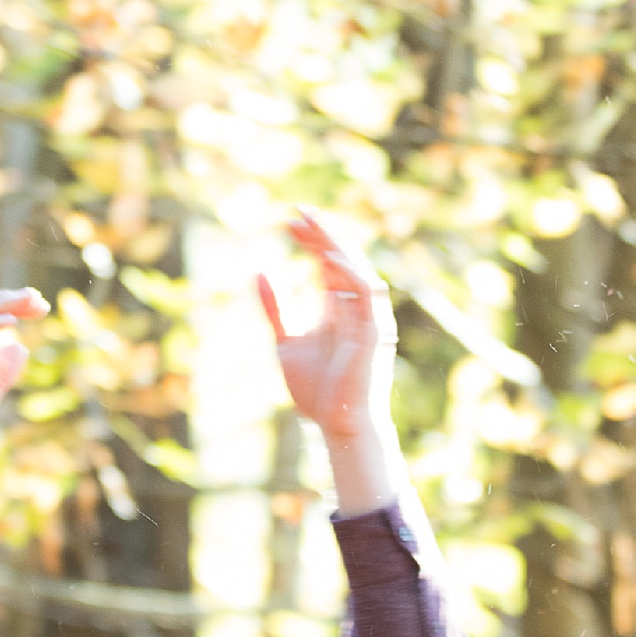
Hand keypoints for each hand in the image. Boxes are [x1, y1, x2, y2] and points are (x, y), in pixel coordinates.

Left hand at [258, 214, 395, 443]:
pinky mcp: (376, 330)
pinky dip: (351, 272)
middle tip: (300, 211)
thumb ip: (276, 309)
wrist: (338, 425)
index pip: (328, 264)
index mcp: (340, 310)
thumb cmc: (316, 392)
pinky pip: (369, 292)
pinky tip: (329, 257)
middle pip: (342, 261)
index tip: (289, 222)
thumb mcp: (287, 343)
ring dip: (336, 246)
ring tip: (314, 226)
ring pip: (357, 270)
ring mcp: (370, 318)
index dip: (312, 241)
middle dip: (323, 235)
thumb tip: (259, 271)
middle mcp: (358, 309)